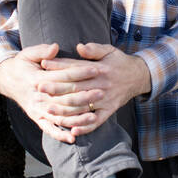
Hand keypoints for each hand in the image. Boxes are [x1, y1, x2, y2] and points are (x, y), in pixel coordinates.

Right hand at [0, 43, 107, 144]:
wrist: (8, 80)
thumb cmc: (23, 65)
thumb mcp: (28, 54)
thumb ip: (41, 50)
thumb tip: (55, 47)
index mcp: (36, 79)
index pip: (62, 76)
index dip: (80, 72)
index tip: (96, 69)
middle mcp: (37, 97)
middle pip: (64, 99)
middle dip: (84, 96)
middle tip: (101, 92)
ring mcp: (37, 110)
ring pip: (59, 117)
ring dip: (77, 118)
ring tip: (93, 116)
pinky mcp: (36, 119)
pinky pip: (49, 129)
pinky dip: (60, 135)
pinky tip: (73, 138)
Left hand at [36, 42, 150, 138]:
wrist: (139, 76)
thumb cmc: (119, 62)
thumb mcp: (109, 50)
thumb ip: (93, 49)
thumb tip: (79, 47)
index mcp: (99, 68)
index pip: (75, 67)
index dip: (58, 66)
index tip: (42, 64)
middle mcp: (101, 84)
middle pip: (75, 87)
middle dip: (55, 88)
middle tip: (38, 89)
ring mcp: (105, 99)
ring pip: (82, 106)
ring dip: (65, 109)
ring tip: (47, 110)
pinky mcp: (110, 110)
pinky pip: (97, 121)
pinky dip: (86, 127)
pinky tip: (73, 130)